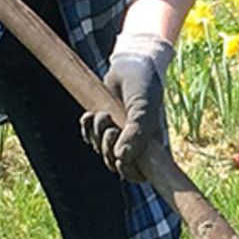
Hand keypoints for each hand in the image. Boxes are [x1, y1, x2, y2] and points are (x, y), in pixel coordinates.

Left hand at [81, 34, 174, 180]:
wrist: (130, 64)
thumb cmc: (144, 86)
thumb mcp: (142, 108)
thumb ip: (136, 133)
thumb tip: (121, 158)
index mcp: (151, 146)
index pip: (140, 174)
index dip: (129, 173)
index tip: (120, 161)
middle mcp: (135, 145)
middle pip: (115, 164)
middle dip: (108, 148)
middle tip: (110, 127)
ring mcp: (117, 137)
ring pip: (100, 151)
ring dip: (97, 134)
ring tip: (103, 114)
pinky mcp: (102, 127)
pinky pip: (89, 139)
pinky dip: (86, 129)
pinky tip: (90, 115)